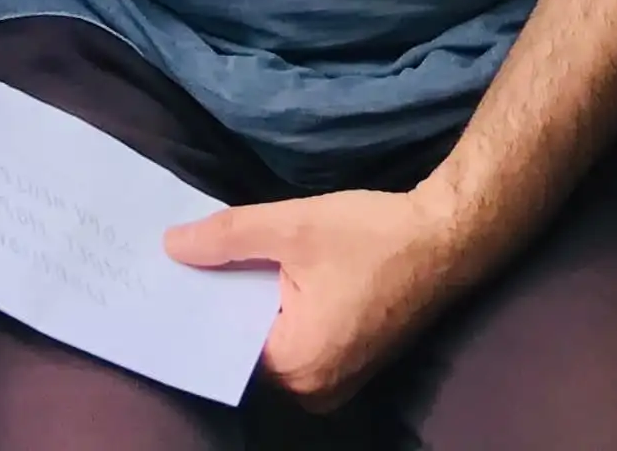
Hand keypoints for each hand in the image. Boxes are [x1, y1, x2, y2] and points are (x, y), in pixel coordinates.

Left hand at [164, 184, 469, 403]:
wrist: (446, 240)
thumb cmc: (373, 236)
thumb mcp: (292, 226)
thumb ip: (227, 237)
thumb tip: (171, 247)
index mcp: (295, 366)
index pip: (223, 344)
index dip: (198, 305)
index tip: (170, 275)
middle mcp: (312, 389)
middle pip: (246, 346)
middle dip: (223, 302)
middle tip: (187, 261)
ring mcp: (333, 383)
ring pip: (271, 342)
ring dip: (252, 304)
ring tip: (221, 262)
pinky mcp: (348, 365)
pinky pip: (296, 342)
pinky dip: (280, 311)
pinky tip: (268, 275)